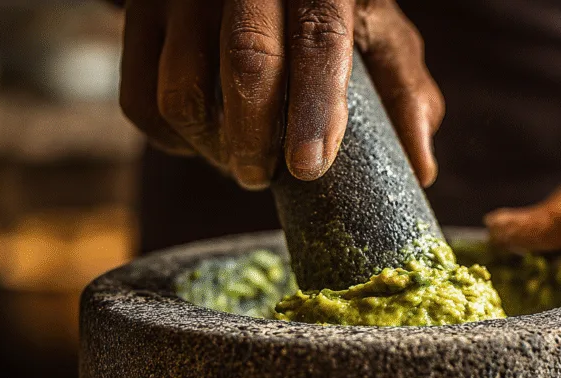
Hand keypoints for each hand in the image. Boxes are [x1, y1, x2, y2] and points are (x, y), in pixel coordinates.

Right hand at [119, 0, 443, 189]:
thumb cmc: (328, 4)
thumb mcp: (376, 32)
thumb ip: (401, 91)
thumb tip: (422, 168)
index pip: (319, 37)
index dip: (316, 107)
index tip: (309, 167)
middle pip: (246, 62)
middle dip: (258, 140)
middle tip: (265, 178)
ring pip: (184, 88)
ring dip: (214, 147)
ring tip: (242, 163)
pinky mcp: (139, 14)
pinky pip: (141, 99)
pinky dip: (173, 140)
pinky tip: (207, 144)